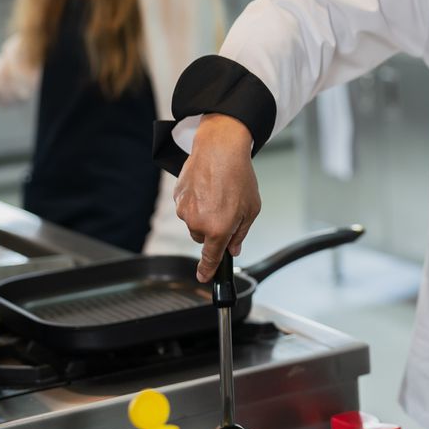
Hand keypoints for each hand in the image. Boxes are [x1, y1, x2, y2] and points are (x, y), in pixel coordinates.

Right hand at [174, 114, 260, 281]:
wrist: (220, 150)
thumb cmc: (239, 177)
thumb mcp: (251, 209)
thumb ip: (241, 233)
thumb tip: (234, 248)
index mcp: (218, 229)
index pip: (211, 257)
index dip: (207, 270)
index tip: (203, 278)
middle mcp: (198, 223)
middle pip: (203, 238)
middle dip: (214, 229)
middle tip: (227, 209)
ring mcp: (185, 210)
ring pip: (194, 222)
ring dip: (205, 213)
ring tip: (219, 193)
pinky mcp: (178, 197)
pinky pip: (187, 207)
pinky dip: (196, 201)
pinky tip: (207, 186)